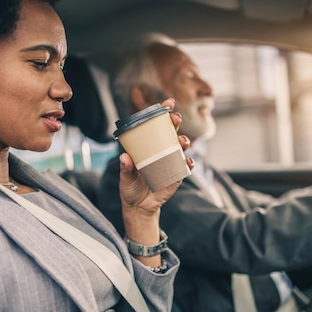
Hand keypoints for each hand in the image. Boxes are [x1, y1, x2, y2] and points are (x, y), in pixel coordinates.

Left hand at [119, 98, 192, 245]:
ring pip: (180, 149)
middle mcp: (161, 153)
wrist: (138, 208)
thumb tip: (124, 157)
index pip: (157, 127)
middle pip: (171, 133)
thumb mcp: (125, 178)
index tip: (168, 103)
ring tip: (182, 141)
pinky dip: (187, 164)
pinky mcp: (176, 177)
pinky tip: (188, 161)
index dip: (164, 114)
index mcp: (148, 148)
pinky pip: (184, 168)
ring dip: (183, 142)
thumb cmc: (130, 188)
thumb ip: (126, 168)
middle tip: (175, 118)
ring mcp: (170, 164)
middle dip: (175, 124)